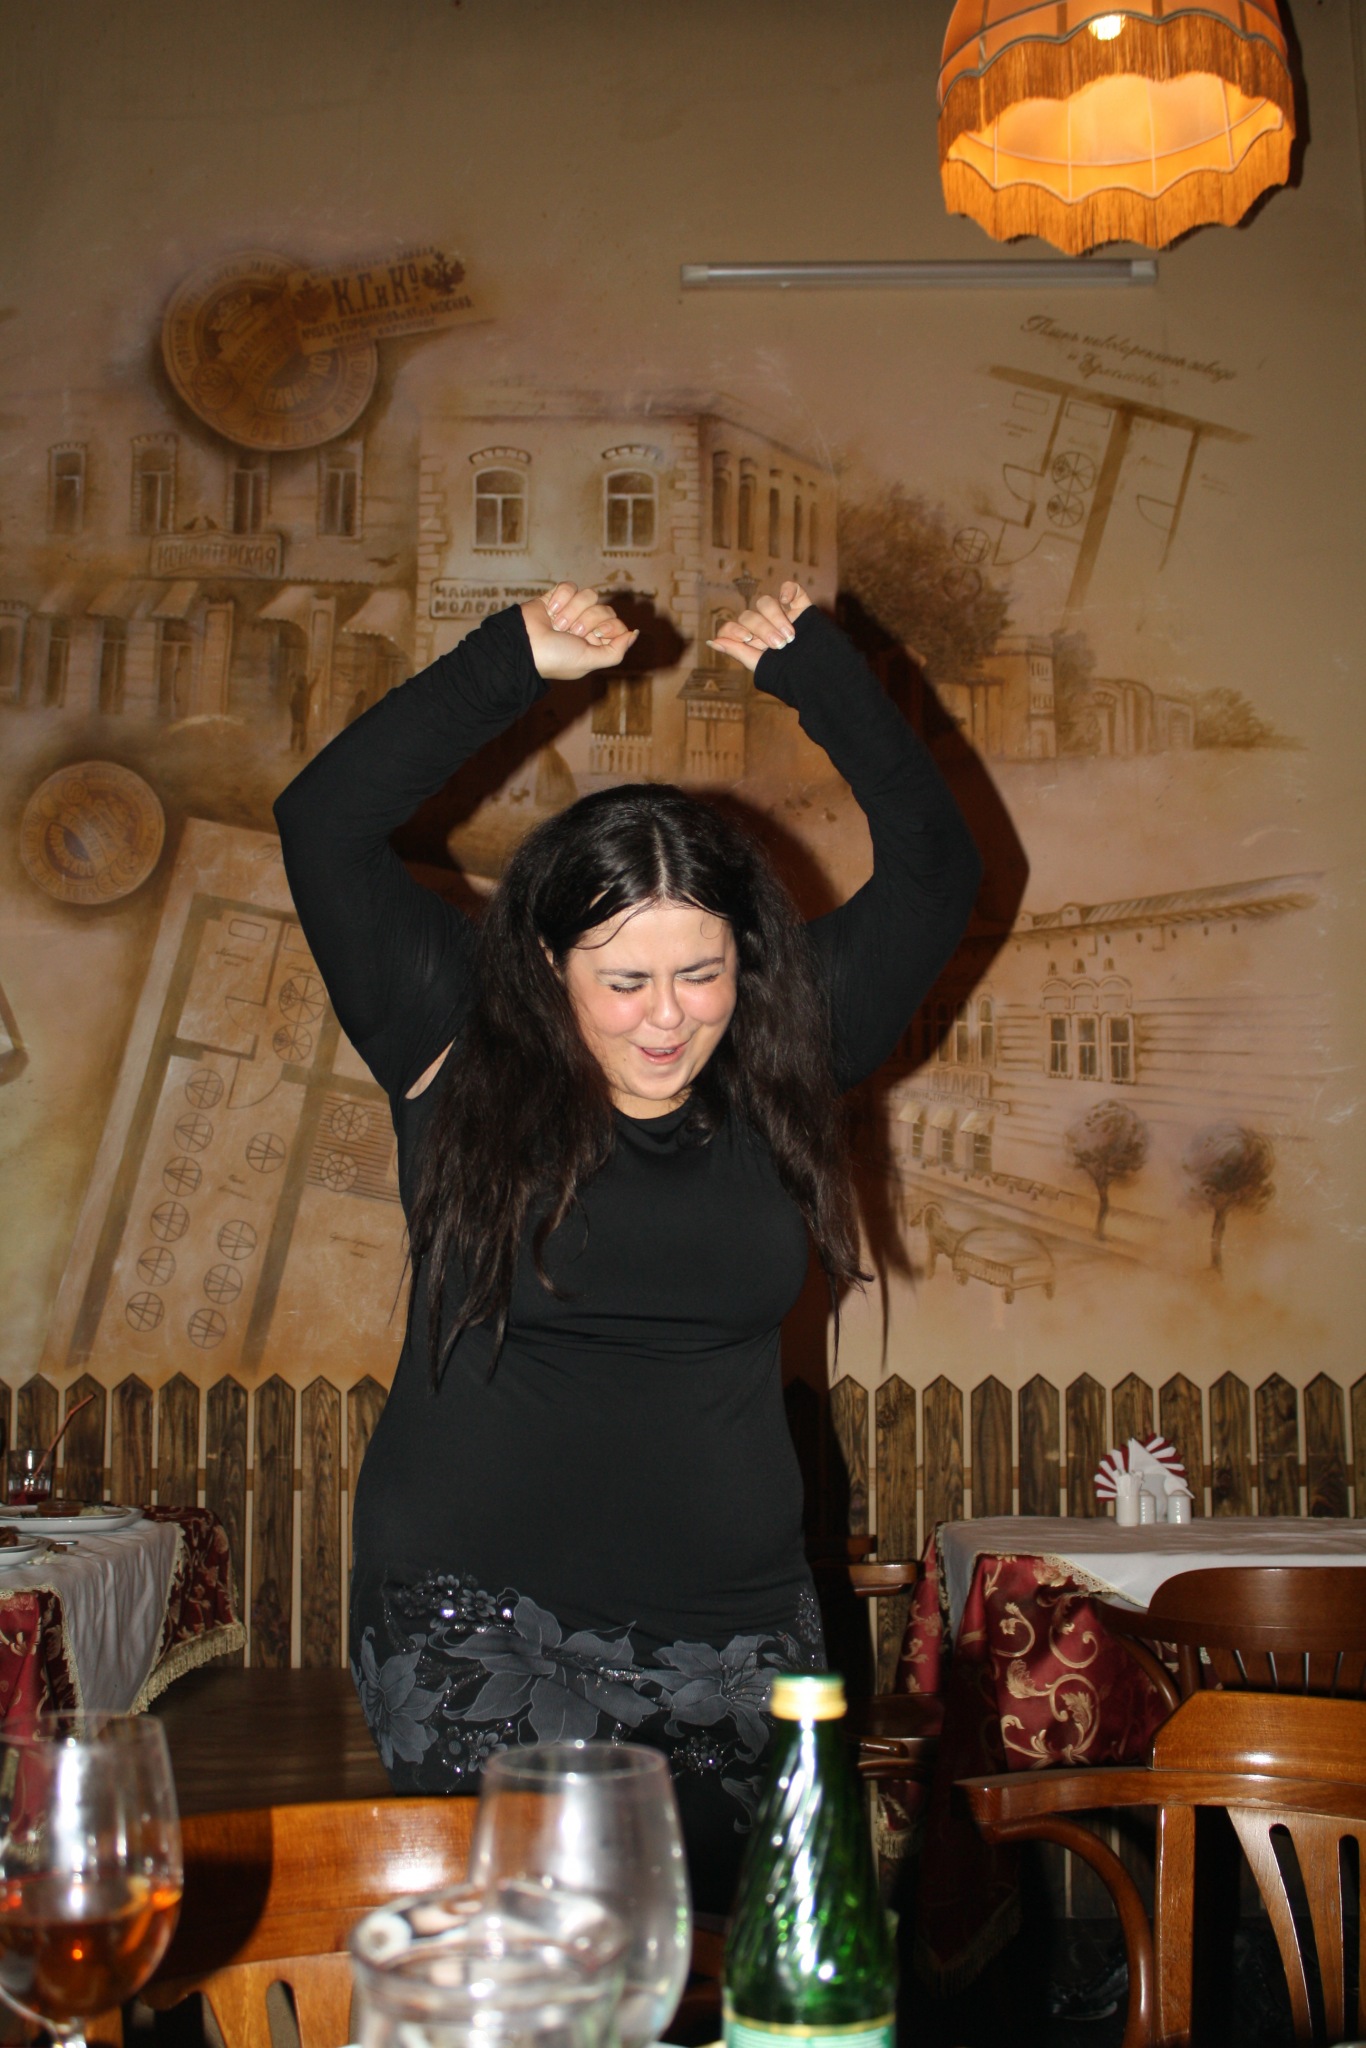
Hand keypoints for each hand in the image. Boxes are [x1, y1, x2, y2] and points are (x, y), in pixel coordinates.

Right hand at [522, 584, 638, 680]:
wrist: (524, 645)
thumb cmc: (557, 657)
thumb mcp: (590, 660)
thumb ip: (616, 651)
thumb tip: (634, 633)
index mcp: (596, 643)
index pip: (618, 624)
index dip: (609, 626)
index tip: (595, 635)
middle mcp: (585, 626)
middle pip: (605, 608)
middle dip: (588, 620)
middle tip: (571, 632)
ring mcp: (571, 610)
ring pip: (589, 595)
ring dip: (572, 611)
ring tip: (557, 624)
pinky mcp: (556, 597)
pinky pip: (570, 586)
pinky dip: (561, 598)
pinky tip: (550, 611)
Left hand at [706, 582, 811, 673]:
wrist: (821, 671)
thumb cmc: (788, 673)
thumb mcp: (759, 663)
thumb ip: (736, 651)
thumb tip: (711, 641)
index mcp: (750, 640)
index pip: (731, 626)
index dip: (735, 629)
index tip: (748, 639)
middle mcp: (763, 625)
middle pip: (750, 615)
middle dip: (763, 629)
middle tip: (779, 645)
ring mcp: (781, 614)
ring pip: (766, 602)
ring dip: (775, 617)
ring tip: (790, 635)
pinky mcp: (799, 606)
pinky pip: (791, 587)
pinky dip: (788, 590)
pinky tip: (788, 602)